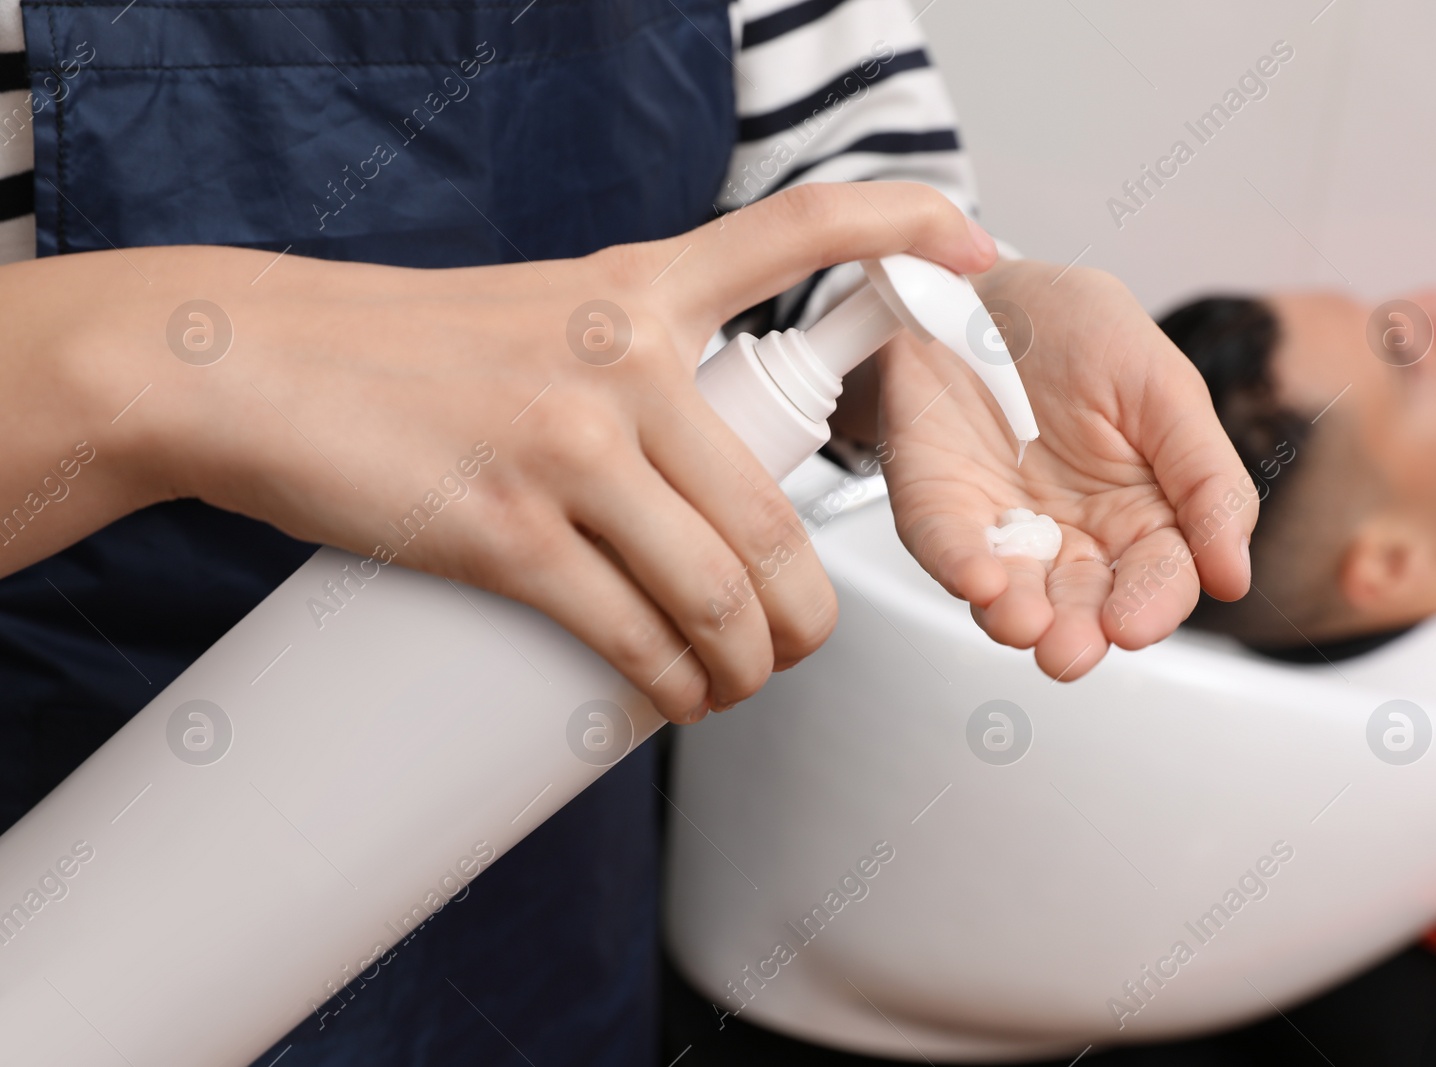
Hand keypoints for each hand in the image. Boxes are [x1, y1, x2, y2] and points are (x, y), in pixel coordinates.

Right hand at [20, 183, 997, 720]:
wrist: (251, 367)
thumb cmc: (395, 351)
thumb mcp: (536, 315)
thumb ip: (626, 370)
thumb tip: (690, 483)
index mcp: (638, 287)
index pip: (796, 229)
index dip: (903, 227)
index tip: (973, 241)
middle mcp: (625, 357)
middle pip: (780, 513)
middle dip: (807, 613)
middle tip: (792, 648)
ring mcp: (569, 444)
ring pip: (721, 590)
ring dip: (746, 669)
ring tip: (730, 688)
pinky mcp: (506, 530)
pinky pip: (632, 632)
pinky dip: (668, 686)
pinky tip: (670, 701)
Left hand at [876, 258, 1255, 679]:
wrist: (978, 284)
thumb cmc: (1074, 327)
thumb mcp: (1162, 385)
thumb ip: (1206, 478)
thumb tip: (1234, 574)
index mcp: (1142, 511)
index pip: (1158, 578)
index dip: (1149, 606)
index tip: (1134, 625)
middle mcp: (1073, 536)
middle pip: (1085, 604)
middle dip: (1077, 632)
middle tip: (1071, 648)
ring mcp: (1003, 530)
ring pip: (1016, 596)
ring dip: (1017, 617)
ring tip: (1022, 622)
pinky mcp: (940, 511)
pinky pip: (948, 549)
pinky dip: (961, 568)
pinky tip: (980, 580)